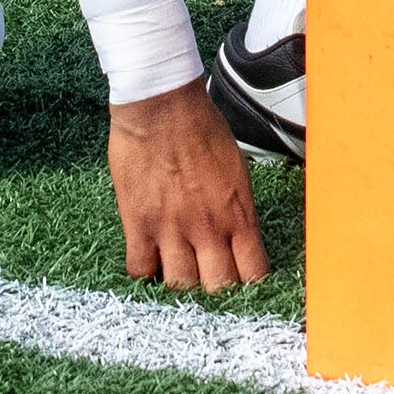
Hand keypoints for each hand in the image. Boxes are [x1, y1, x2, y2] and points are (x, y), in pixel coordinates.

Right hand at [107, 85, 271, 293]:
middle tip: (206, 278)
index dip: (250, 287)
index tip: (241, 282)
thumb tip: (237, 236)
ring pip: (180, 286)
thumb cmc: (201, 129)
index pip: (255, 275)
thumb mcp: (236, 171)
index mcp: (238, 215)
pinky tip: (148, 258)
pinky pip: (140, 270)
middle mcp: (208, 228)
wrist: (161, 105)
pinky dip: (144, 272)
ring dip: (180, 282)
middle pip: (219, 289)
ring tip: (176, 269)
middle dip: (215, 289)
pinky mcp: (138, 223)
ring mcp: (172, 228)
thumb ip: (236, 210)